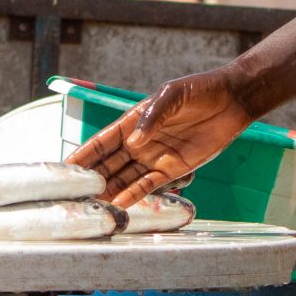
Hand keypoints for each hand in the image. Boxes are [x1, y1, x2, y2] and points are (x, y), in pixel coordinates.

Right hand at [70, 69, 257, 206]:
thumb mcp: (173, 95)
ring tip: (91, 206)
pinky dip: (134, 195)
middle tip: (71, 194)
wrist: (232, 101)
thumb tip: (133, 142)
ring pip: (125, 178)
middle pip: (109, 164)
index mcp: (133, 122)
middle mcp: (140, 142)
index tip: (64, 167)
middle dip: (91, 179)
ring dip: (109, 191)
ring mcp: (156, 157)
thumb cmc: (200, 90)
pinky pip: (149, 185)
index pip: (102, 142)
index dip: (83, 154)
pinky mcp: (174, 169)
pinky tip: (119, 205)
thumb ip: (152, 117)